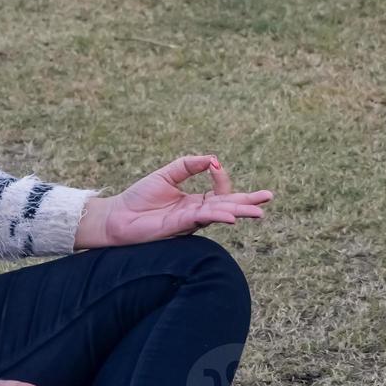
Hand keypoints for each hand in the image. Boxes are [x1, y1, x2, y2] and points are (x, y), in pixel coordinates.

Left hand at [94, 154, 273, 246]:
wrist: (117, 217)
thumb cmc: (138, 198)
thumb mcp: (166, 174)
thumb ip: (189, 165)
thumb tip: (213, 159)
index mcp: (194, 202)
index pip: (220, 192)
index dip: (222, 178)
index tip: (216, 167)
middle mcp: (196, 213)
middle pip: (228, 206)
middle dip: (248, 202)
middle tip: (268, 197)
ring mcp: (189, 221)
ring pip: (219, 214)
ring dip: (239, 212)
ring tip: (259, 212)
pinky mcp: (179, 226)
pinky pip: (202, 220)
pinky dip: (217, 216)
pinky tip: (230, 215)